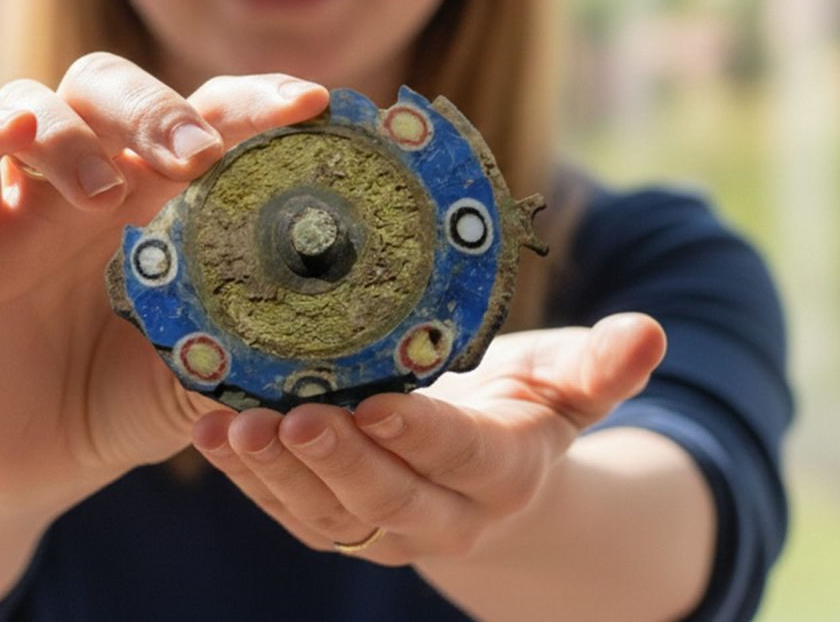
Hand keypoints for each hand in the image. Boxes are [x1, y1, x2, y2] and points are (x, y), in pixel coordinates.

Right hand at [0, 53, 328, 506]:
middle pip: (124, 92)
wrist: (47, 457)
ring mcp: (34, 200)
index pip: (213, 119)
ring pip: (45, 102)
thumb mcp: (205, 374)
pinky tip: (18, 135)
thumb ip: (256, 348)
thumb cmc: (137, 401)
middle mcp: (105, 183)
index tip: (310, 105)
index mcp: (172, 203)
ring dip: (81, 132)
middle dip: (162, 109)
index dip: (259, 101)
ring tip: (107, 195)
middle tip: (199, 153)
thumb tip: (349, 340)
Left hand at [192, 313, 665, 564]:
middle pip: (390, 499)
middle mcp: (444, 515)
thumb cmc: (523, 408)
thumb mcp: (565, 385)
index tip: (379, 403)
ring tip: (233, 429)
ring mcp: (386, 528)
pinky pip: (292, 512)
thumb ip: (601, 367)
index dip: (424, 436)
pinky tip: (212, 434)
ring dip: (278, 476)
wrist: (488, 473)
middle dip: (340, 463)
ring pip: (330, 517)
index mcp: (503, 472)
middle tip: (293, 420)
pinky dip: (249, 479)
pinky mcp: (341, 524)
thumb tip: (650, 333)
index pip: (463, 457)